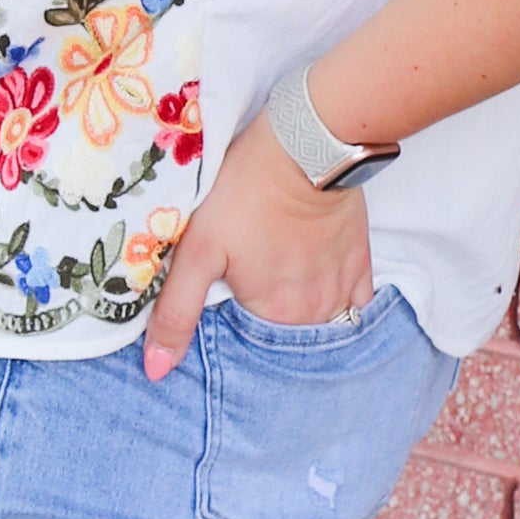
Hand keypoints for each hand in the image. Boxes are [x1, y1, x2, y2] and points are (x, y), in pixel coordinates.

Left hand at [143, 114, 372, 378]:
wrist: (305, 146)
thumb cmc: (244, 194)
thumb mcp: (197, 251)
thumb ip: (176, 313)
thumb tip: (157, 372)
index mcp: (275, 317)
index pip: (254, 350)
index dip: (237, 332)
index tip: (227, 303)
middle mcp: (315, 313)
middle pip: (287, 337)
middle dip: (269, 325)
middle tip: (251, 287)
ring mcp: (343, 289)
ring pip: (320, 322)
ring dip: (302, 315)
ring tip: (280, 284)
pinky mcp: (362, 263)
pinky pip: (354, 302)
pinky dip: (336, 299)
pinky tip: (315, 279)